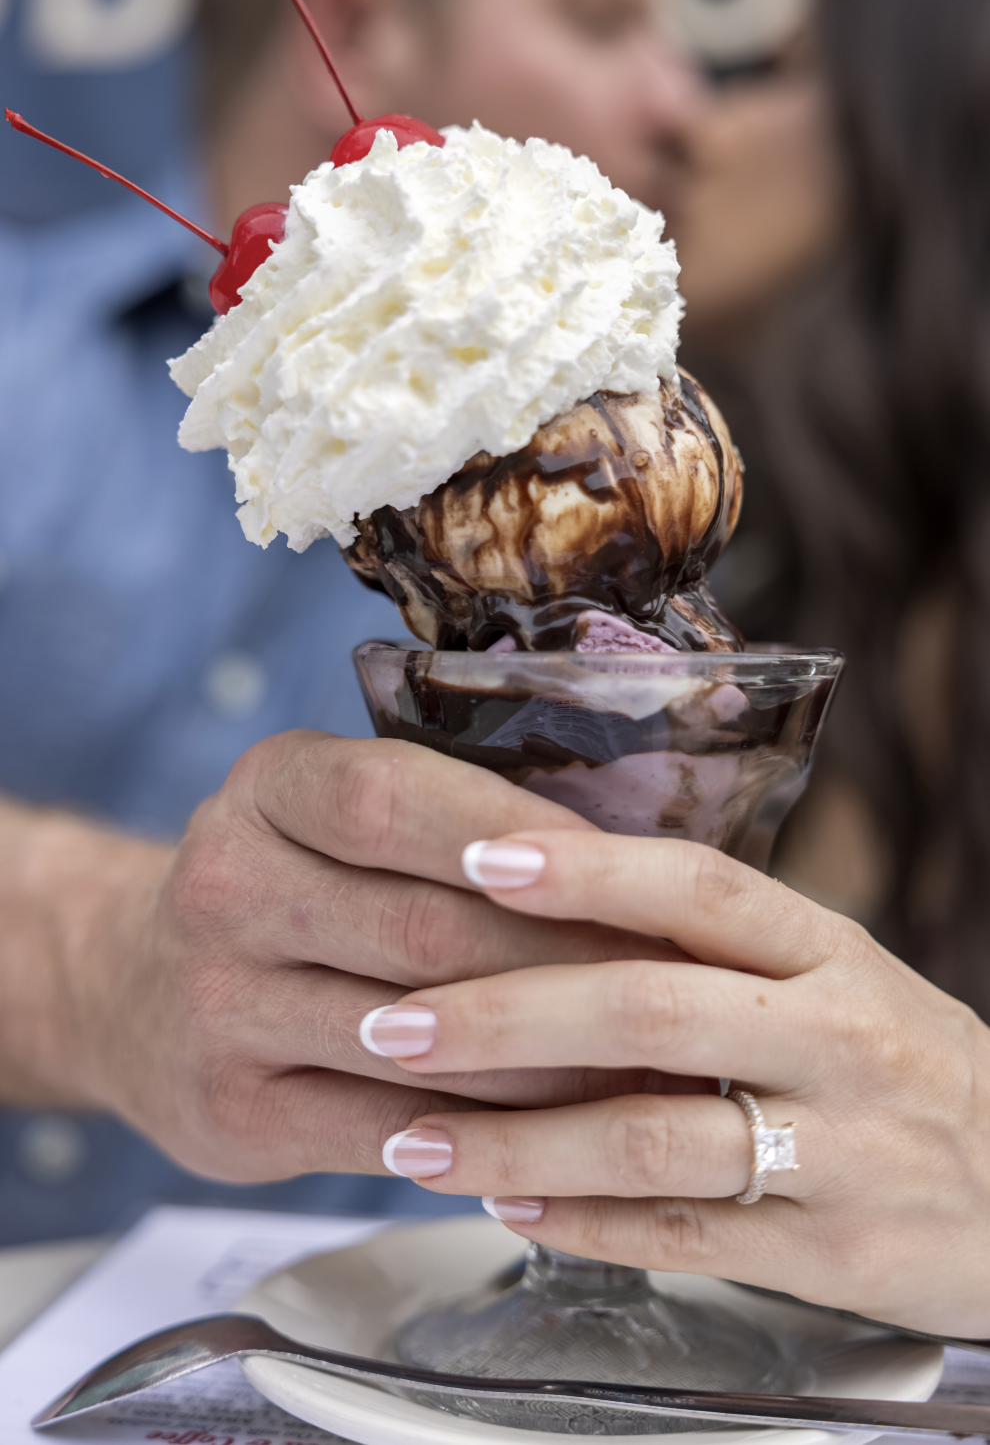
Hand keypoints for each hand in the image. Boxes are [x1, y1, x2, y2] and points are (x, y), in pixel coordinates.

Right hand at [1, 739, 701, 1182]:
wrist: (134, 990)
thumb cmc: (295, 884)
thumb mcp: (336, 815)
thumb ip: (454, 819)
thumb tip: (639, 857)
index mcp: (269, 788)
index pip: (396, 799)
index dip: (519, 836)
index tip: (631, 869)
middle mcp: (227, 887)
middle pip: (425, 929)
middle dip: (568, 962)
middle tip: (680, 985)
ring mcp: (219, 1006)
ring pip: (423, 1041)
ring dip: (552, 1060)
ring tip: (654, 1065)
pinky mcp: (234, 1112)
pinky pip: (389, 1130)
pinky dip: (489, 1134)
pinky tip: (564, 1130)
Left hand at [361, 829, 989, 1337]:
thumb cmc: (890, 1062)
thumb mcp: (829, 976)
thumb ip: (709, 949)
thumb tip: (543, 897)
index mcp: (826, 947)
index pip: (696, 886)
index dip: (583, 870)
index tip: (471, 856)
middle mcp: (835, 1034)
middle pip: (650, 1006)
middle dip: (506, 1014)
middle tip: (392, 1023)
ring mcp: (838, 1147)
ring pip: (651, 1136)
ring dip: (518, 1137)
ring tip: (415, 1137)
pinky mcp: (830, 1248)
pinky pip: (681, 1234)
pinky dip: (580, 1220)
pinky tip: (505, 1202)